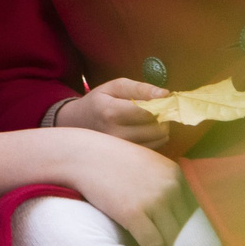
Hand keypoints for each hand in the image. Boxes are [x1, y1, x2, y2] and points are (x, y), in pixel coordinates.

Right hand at [53, 78, 172, 149]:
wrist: (78, 124)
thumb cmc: (99, 101)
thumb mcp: (114, 86)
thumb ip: (140, 88)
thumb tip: (166, 94)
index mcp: (110, 112)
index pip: (148, 112)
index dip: (162, 104)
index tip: (164, 99)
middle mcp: (115, 134)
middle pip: (156, 128)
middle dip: (163, 116)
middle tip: (159, 109)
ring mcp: (120, 149)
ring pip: (158, 140)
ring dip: (161, 128)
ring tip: (152, 119)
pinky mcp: (126, 158)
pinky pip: (153, 148)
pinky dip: (155, 138)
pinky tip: (146, 130)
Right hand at [58, 130, 191, 245]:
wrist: (84, 155)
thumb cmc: (114, 162)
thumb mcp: (149, 164)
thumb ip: (167, 184)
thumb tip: (180, 216)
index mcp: (177, 175)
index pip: (198, 212)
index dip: (191, 229)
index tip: (183, 239)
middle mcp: (170, 187)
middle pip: (189, 229)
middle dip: (182, 243)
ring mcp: (153, 200)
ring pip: (175, 240)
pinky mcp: (133, 213)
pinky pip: (154, 245)